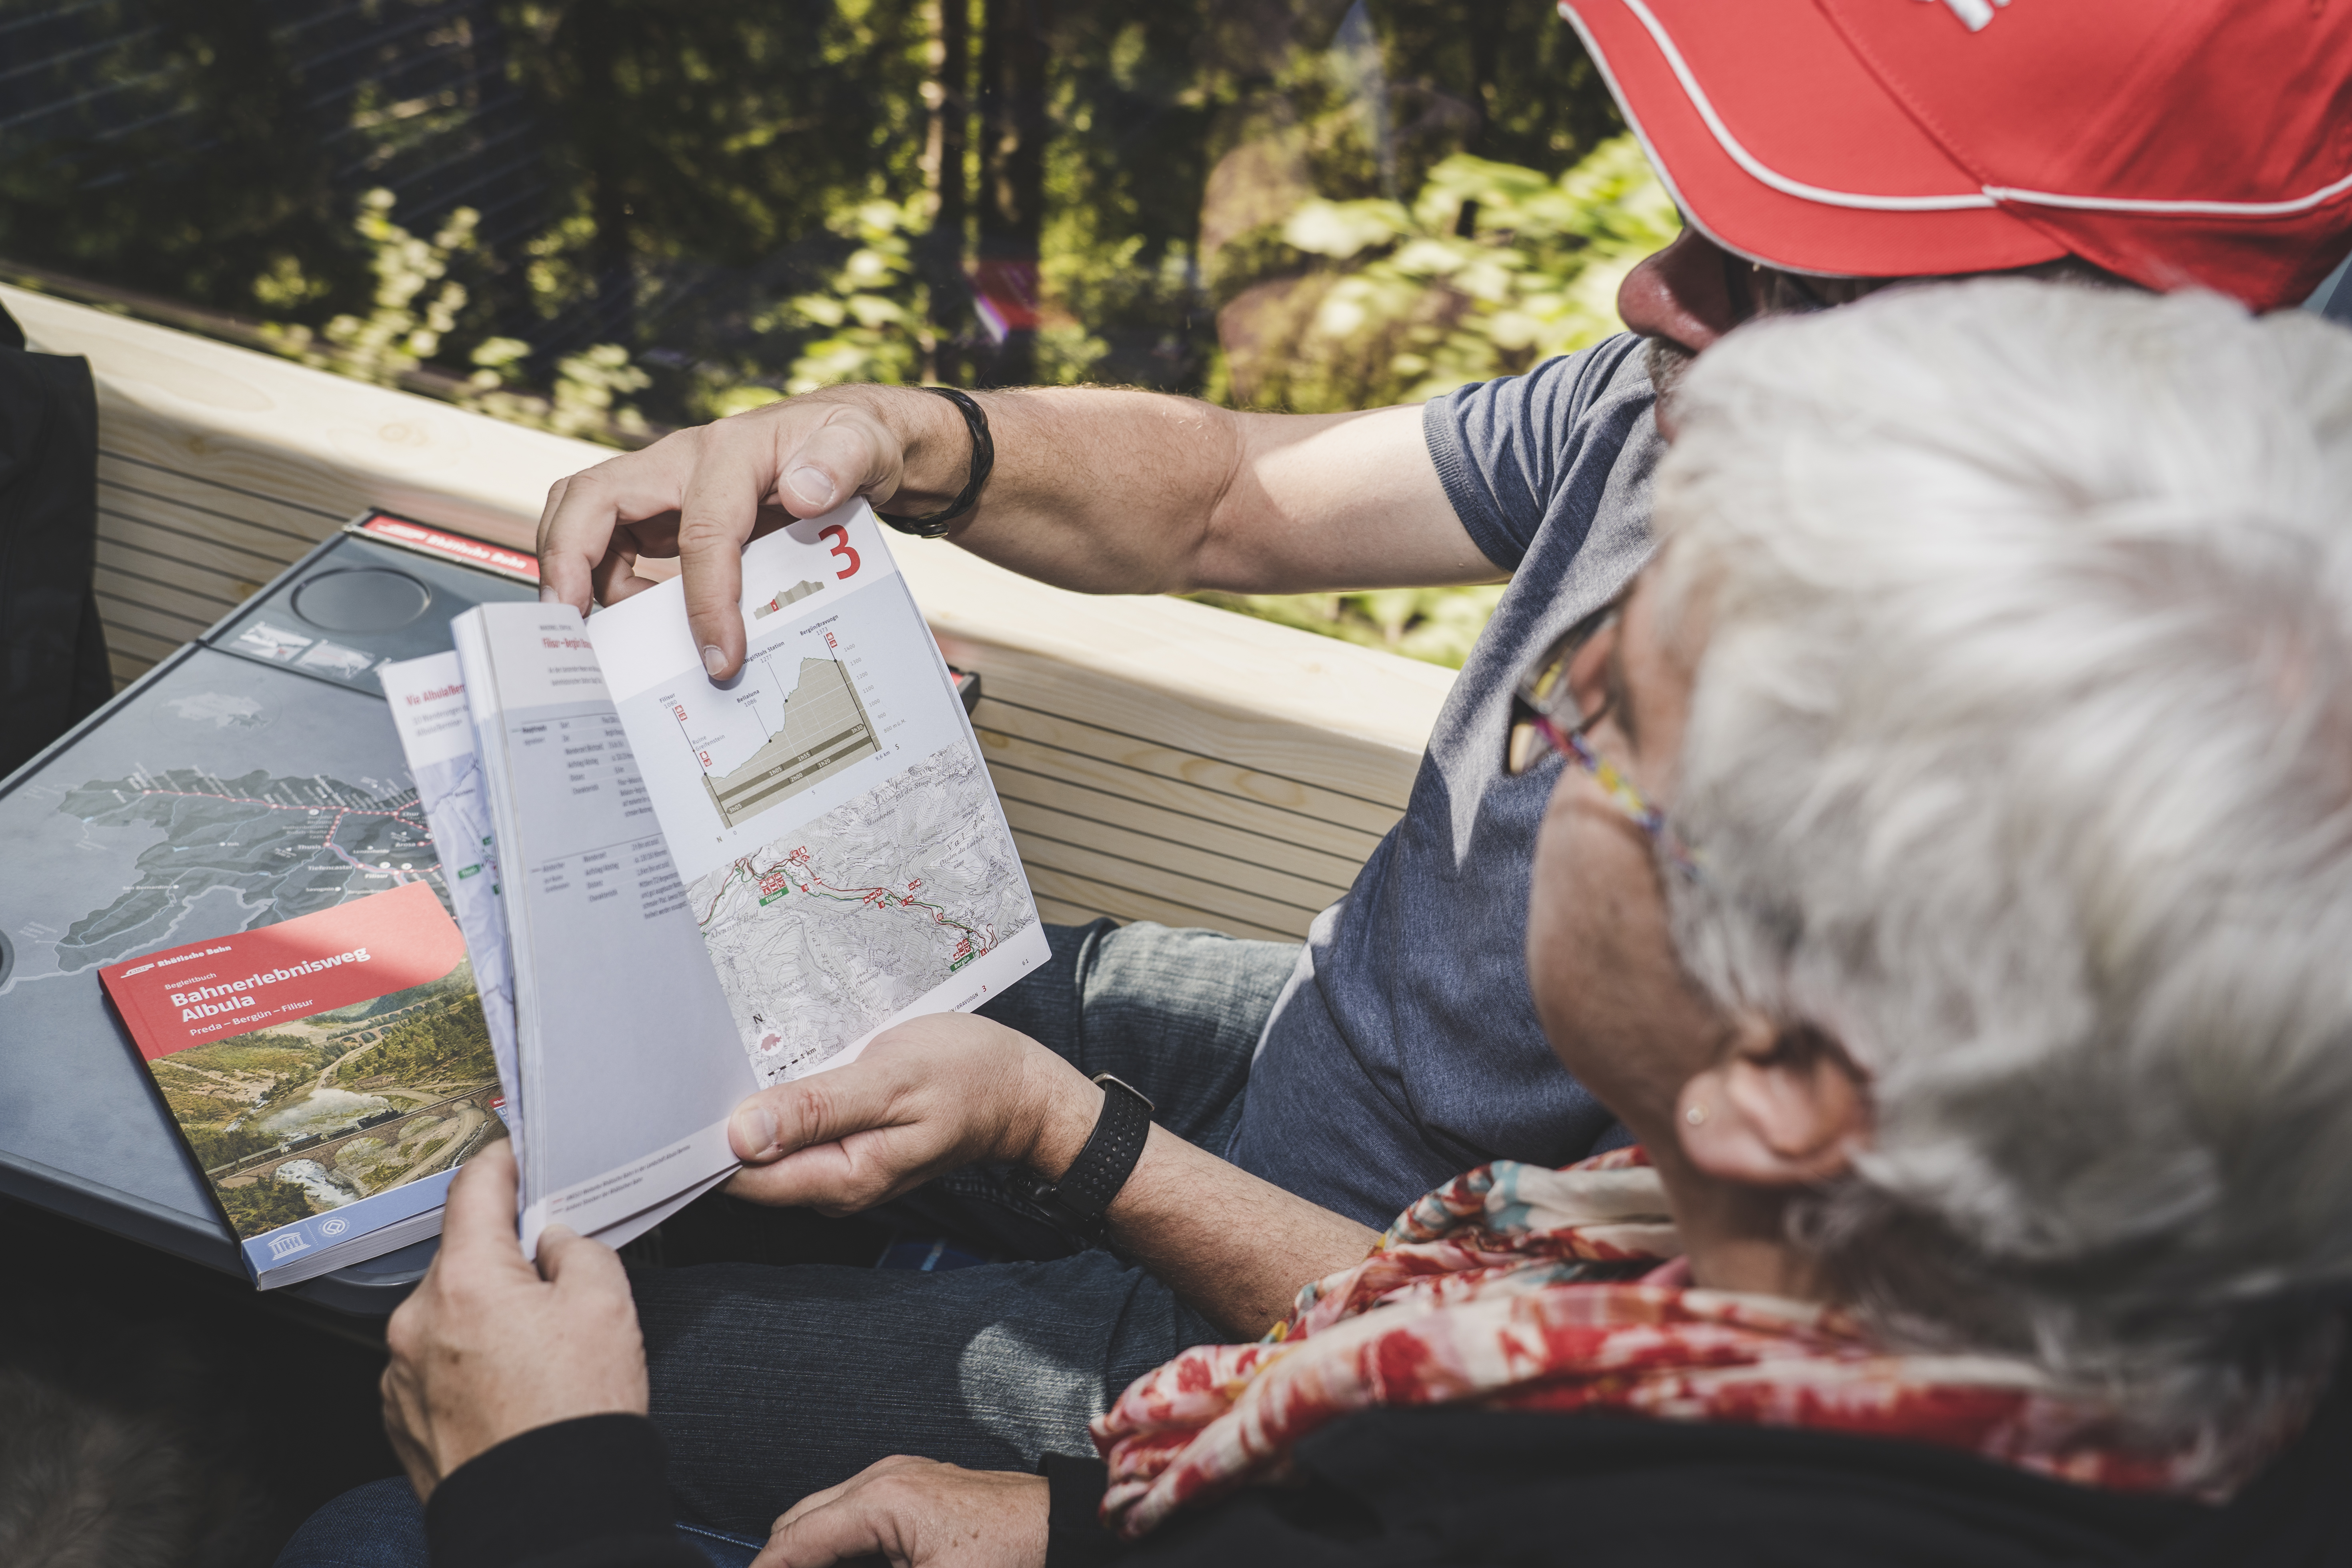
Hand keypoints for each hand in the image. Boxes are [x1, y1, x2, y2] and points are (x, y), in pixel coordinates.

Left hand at [380, 1140, 647, 1501]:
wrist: (548, 1516)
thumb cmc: (578, 1414)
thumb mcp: (607, 1305)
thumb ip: (579, 1250)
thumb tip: (553, 1242)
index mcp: (465, 1280)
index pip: (474, 1188)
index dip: (502, 1161)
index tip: (517, 1154)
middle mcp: (416, 1320)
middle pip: (461, 1256)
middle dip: (504, 1257)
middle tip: (556, 1277)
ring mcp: (401, 1372)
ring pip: (447, 1312)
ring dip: (486, 1313)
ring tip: (539, 1349)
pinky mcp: (401, 1416)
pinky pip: (435, 1362)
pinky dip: (468, 1359)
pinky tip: (512, 1385)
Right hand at [536, 388, 961, 677]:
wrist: (845, 440)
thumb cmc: (851, 443)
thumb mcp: (865, 444)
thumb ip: (843, 462)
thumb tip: (808, 492)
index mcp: (731, 451)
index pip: (703, 529)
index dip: (706, 597)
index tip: (721, 657)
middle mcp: (681, 462)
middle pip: (591, 497)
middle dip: (567, 560)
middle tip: (568, 629)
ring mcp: (663, 486)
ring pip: (585, 518)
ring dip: (579, 577)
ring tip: (605, 638)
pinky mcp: (661, 512)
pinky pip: (609, 544)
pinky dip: (609, 585)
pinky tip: (646, 621)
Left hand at [726, 1012, 1095, 1214]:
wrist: (1019, 1090)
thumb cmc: (967, 1075)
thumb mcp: (893, 1079)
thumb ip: (818, 1108)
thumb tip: (742, 1135)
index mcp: (841, 1177)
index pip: (742, 1177)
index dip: (704, 1139)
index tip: (681, 1092)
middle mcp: (833, 1184)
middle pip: (747, 1165)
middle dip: (721, 1117)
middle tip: (700, 1056)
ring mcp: (839, 1168)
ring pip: (769, 1144)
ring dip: (751, 1102)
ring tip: (736, 1049)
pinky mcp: (846, 1146)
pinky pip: (795, 1129)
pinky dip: (781, 1098)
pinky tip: (778, 1062)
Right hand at [752, 1456, 1048, 1567]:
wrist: (1070, 1532)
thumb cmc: (1013, 1560)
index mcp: (880, 1500)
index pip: (793, 1541)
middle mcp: (884, 1476)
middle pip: (800, 1521)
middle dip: (780, 1562)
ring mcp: (902, 1476)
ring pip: (825, 1514)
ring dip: (808, 1552)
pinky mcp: (920, 1487)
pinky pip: (855, 1512)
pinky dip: (837, 1542)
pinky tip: (841, 1567)